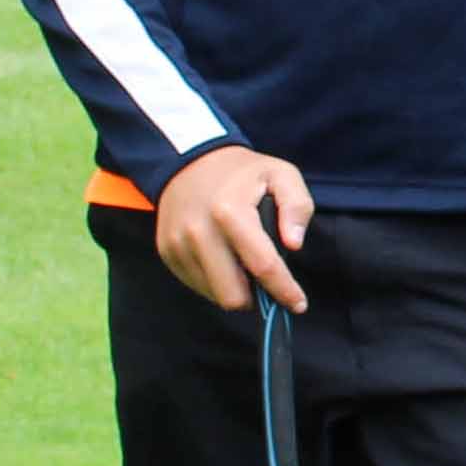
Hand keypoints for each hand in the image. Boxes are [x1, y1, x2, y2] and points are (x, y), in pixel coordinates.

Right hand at [152, 149, 312, 312]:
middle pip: (232, 294)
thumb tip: (294, 244)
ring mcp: (178, 244)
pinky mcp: (167, 252)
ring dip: (236, 289)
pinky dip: (216, 281)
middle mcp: (199, 231)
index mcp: (230, 211)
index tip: (298, 304)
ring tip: (245, 266)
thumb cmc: (243, 173)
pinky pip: (197, 285)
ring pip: (214, 294)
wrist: (189, 161)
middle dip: (257, 298)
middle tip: (268, 284)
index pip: (262, 265)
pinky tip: (225, 260)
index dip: (284, 290)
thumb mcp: (281, 174)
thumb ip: (297, 206)